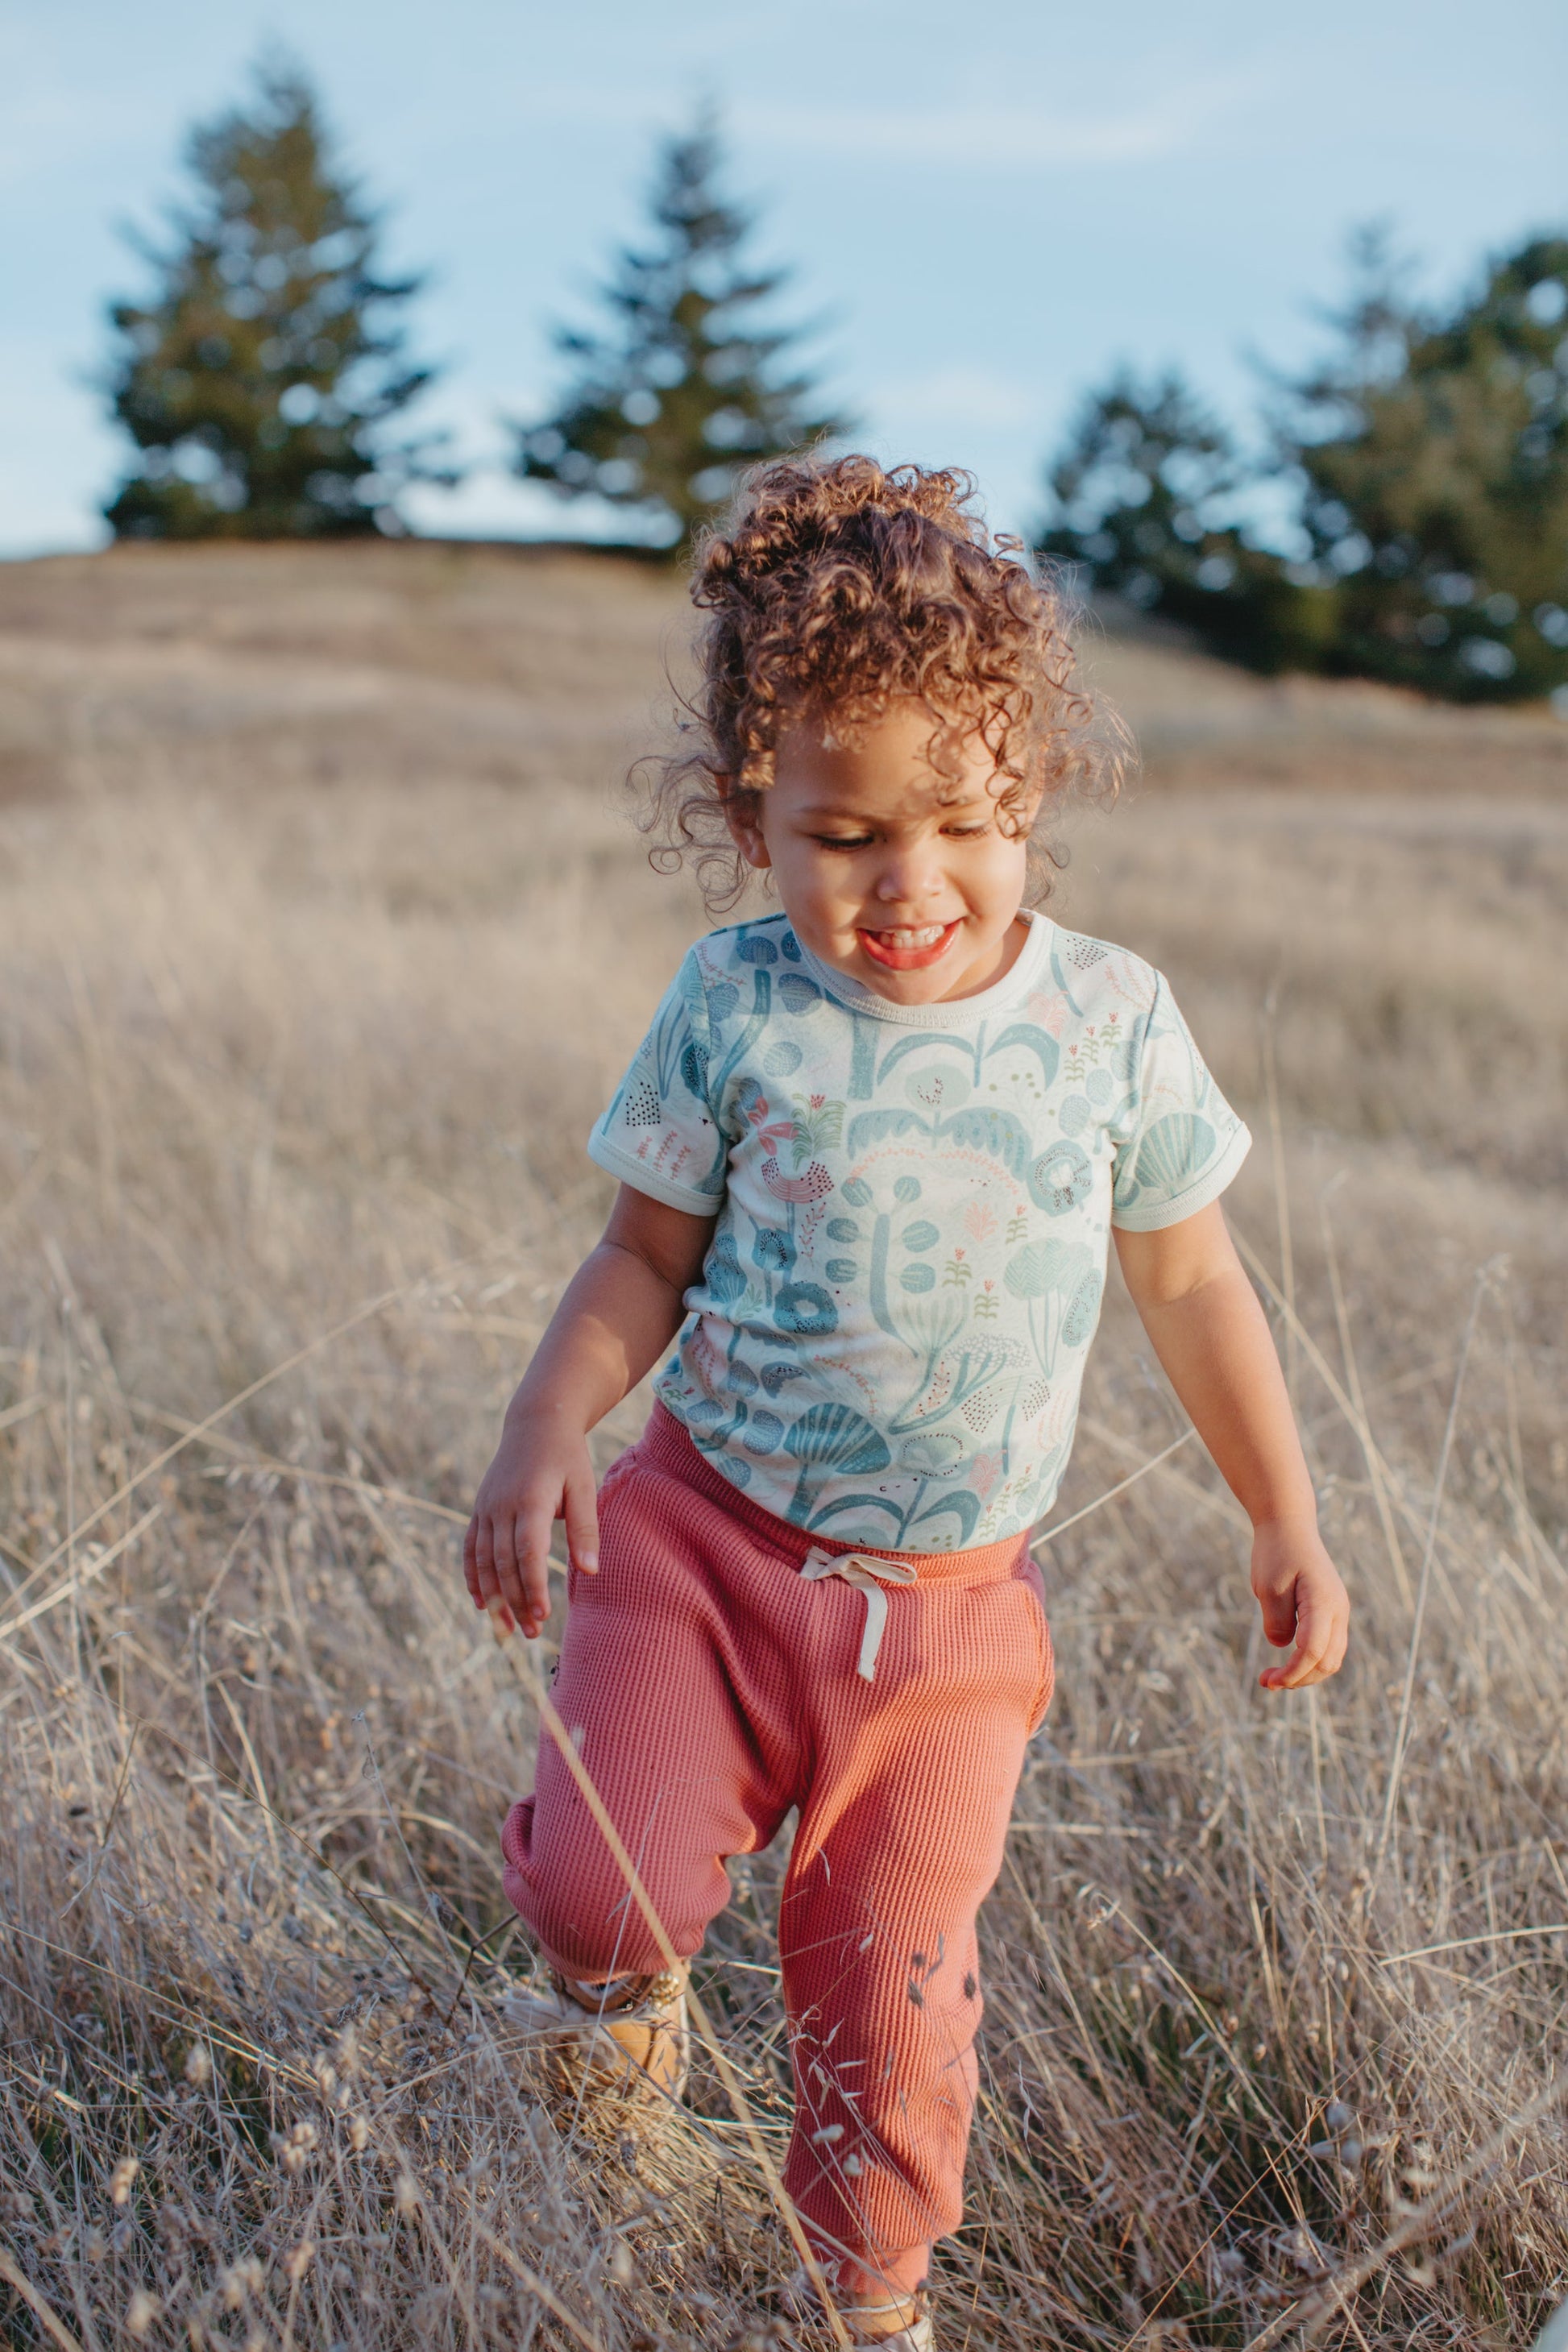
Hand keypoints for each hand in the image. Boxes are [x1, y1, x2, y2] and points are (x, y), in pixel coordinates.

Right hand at [463, 1409, 598, 1640]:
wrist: (536, 1423)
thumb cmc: (567, 1457)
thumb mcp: (583, 1486)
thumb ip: (585, 1529)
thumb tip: (591, 1571)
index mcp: (531, 1500)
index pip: (527, 1553)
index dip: (533, 1586)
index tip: (543, 1615)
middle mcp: (502, 1506)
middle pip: (504, 1564)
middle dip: (516, 1601)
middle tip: (532, 1633)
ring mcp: (486, 1508)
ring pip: (483, 1561)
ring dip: (494, 1597)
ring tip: (508, 1629)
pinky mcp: (480, 1509)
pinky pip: (470, 1548)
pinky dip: (473, 1577)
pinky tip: (481, 1603)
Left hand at [1251, 1518, 1348, 1690]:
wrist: (1289, 1526)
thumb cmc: (1276, 1553)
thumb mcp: (1268, 1587)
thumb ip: (1277, 1621)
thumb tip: (1284, 1647)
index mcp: (1324, 1603)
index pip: (1312, 1652)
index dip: (1291, 1673)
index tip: (1268, 1681)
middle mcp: (1339, 1610)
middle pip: (1327, 1662)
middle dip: (1299, 1679)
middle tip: (1267, 1682)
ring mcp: (1339, 1611)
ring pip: (1332, 1658)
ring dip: (1306, 1674)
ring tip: (1275, 1677)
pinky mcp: (1332, 1612)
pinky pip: (1328, 1646)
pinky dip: (1311, 1661)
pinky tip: (1288, 1662)